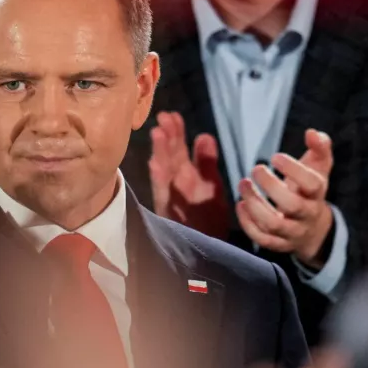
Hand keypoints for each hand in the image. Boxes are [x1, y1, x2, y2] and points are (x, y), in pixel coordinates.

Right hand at [148, 111, 229, 238]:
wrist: (211, 252)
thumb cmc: (208, 219)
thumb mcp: (211, 186)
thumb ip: (207, 163)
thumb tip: (204, 135)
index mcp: (185, 177)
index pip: (178, 150)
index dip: (176, 133)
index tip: (173, 116)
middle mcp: (175, 186)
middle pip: (169, 158)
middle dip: (166, 138)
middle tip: (164, 117)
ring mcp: (170, 199)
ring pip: (163, 173)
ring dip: (160, 153)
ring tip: (158, 134)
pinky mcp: (167, 214)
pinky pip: (163, 195)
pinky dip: (159, 179)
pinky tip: (156, 164)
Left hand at [236, 129, 333, 266]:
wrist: (314, 229)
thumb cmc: (310, 191)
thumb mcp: (318, 168)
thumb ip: (319, 148)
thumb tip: (312, 133)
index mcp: (317, 194)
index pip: (312, 184)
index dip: (293, 170)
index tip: (274, 156)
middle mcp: (307, 214)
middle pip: (291, 205)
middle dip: (270, 186)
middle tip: (256, 169)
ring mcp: (293, 231)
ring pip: (273, 224)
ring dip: (254, 204)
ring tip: (243, 184)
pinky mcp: (279, 244)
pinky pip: (262, 239)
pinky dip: (248, 223)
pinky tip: (240, 204)